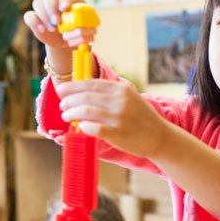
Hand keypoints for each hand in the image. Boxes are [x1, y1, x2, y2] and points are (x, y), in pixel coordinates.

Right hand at [22, 0, 94, 74]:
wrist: (65, 40)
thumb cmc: (77, 32)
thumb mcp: (85, 31)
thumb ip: (87, 30)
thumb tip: (87, 31)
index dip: (65, 0)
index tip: (64, 9)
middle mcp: (56, 0)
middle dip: (51, 6)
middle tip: (56, 21)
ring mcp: (44, 8)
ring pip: (37, 2)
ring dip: (44, 15)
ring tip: (52, 29)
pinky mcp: (35, 18)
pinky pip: (29, 15)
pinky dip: (34, 22)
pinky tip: (41, 29)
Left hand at [54, 79, 169, 158]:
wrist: (159, 136)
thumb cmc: (139, 116)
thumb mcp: (128, 96)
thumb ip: (108, 92)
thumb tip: (80, 89)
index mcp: (120, 89)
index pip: (90, 83)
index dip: (72, 86)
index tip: (60, 90)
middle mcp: (120, 101)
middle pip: (85, 97)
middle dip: (69, 100)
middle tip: (62, 105)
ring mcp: (119, 118)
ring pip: (86, 112)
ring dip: (72, 113)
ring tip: (66, 116)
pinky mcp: (118, 134)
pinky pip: (95, 129)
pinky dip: (84, 127)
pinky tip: (80, 127)